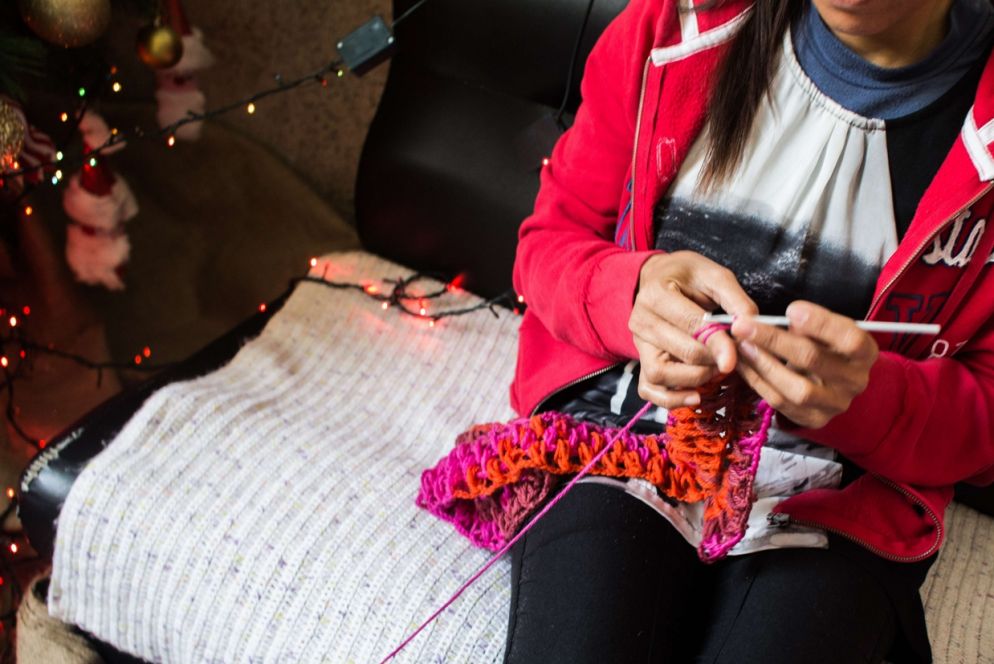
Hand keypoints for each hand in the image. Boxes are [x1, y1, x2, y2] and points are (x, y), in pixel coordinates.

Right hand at [629, 252, 757, 408]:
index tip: (737, 356)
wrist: (659, 278)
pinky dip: (671, 399)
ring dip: (694, 378)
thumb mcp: (714, 275)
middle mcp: (641, 321)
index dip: (718, 343)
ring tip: (715, 368)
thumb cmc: (688, 275)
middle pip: (681, 353)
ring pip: (660, 375)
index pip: (690, 326)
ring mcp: (638, 344)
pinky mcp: (641, 361)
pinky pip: (649, 390)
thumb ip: (735, 300)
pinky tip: (696, 396)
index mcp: (656, 294)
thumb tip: (752, 326)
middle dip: (713, 360)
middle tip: (734, 357)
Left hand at [730, 301, 878, 428]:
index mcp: (865, 352)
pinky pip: (780, 402)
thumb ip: (809, 324)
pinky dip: (757, 381)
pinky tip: (742, 364)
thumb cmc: (826, 346)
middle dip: (773, 340)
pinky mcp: (814, 419)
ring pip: (796, 388)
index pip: (850, 339)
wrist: (834, 383)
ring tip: (740, 345)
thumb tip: (783, 317)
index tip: (790, 309)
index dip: (820, 323)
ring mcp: (835, 405)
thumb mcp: (826, 330)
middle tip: (742, 325)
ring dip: (762, 364)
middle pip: (813, 360)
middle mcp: (855, 381)